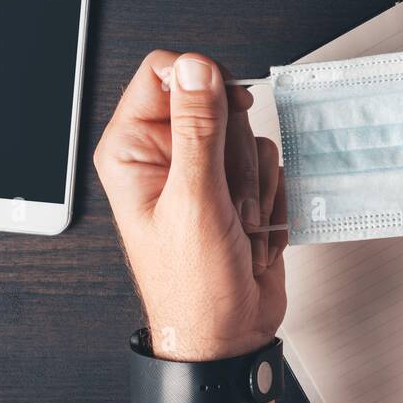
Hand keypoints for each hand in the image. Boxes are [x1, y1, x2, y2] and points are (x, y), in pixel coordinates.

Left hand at [95, 51, 287, 402]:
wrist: (227, 334)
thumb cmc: (192, 286)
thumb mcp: (194, 201)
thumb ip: (198, 128)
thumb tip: (197, 68)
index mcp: (133, 149)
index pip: (166, 72)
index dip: (203, 82)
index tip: (226, 109)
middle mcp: (165, 154)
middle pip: (217, 100)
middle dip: (235, 150)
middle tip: (226, 192)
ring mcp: (203, 170)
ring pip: (248, 133)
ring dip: (254, 181)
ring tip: (238, 221)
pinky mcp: (236, 186)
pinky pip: (268, 162)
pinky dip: (270, 196)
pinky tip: (252, 230)